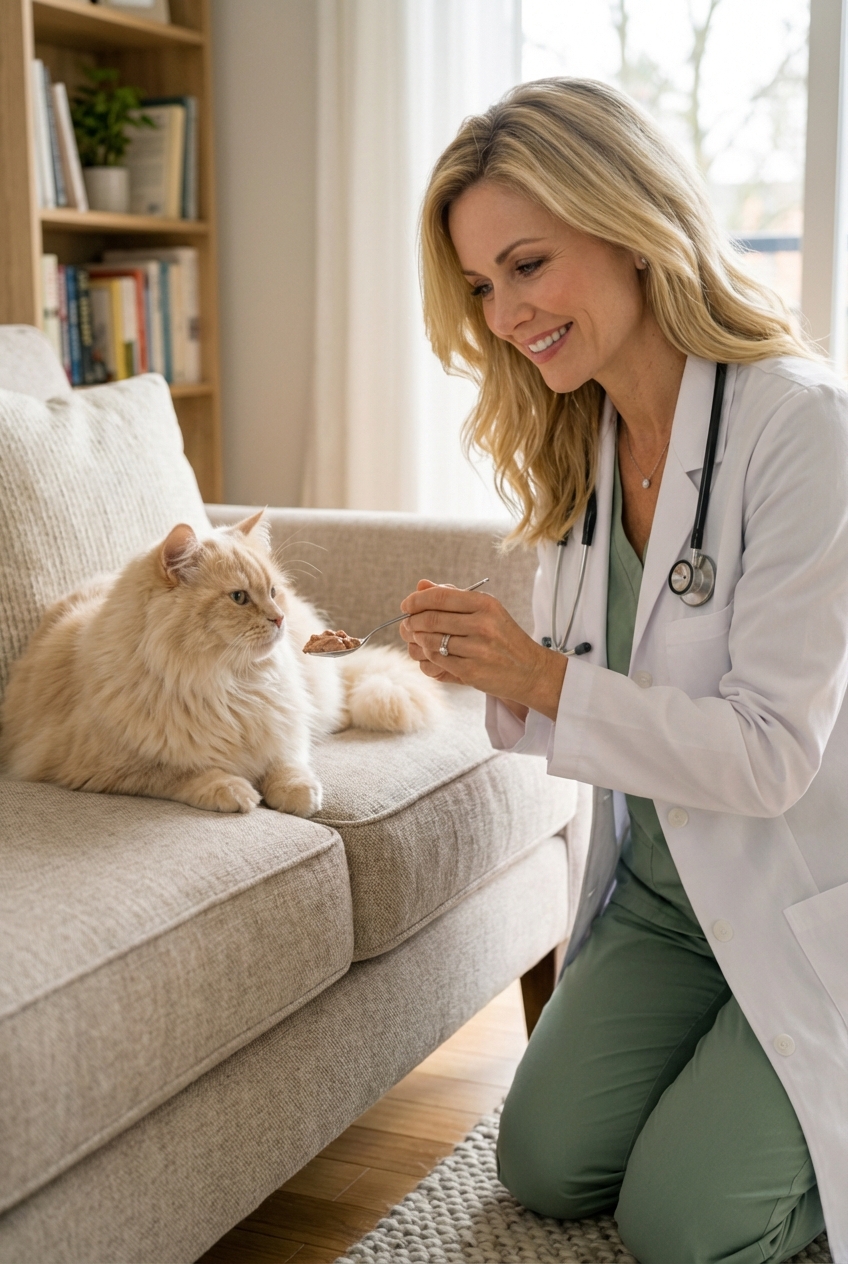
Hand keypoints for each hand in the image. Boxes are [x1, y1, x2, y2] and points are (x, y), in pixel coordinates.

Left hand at [399, 580, 566, 720]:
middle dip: (412, 621)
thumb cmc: (503, 638)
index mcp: (485, 604)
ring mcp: (477, 649)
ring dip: (418, 640)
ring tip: (419, 639)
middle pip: (430, 619)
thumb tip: (421, 585)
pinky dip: (428, 656)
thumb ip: (453, 596)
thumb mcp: (486, 611)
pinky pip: (436, 660)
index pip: (439, 596)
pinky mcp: (470, 671)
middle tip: (408, 624)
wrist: (530, 671)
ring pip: (429, 641)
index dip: (416, 600)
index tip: (406, 605)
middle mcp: (482, 624)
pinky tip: (432, 654)